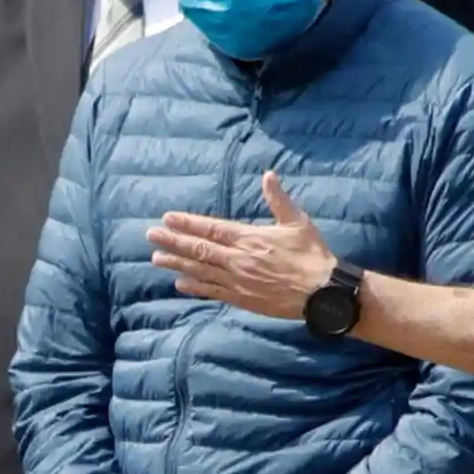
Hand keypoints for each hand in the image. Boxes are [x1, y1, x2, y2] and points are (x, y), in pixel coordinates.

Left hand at [148, 172, 334, 319]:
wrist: (322, 294)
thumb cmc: (312, 255)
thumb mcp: (297, 222)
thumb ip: (279, 199)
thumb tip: (269, 174)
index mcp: (249, 238)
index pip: (211, 229)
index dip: (187, 224)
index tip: (167, 219)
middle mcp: (238, 260)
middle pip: (199, 249)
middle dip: (173, 242)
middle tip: (151, 236)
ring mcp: (238, 281)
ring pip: (200, 271)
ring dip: (177, 264)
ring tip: (156, 259)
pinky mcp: (242, 299)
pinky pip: (212, 292)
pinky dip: (195, 287)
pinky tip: (180, 283)